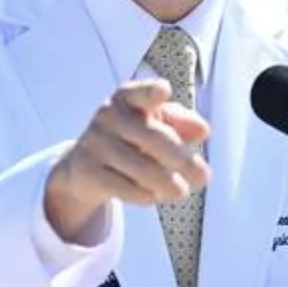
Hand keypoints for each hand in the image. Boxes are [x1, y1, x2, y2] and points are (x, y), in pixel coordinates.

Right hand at [45, 79, 210, 242]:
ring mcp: (95, 142)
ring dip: (166, 183)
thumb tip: (202, 130)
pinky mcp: (86, 169)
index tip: (163, 91)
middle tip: (203, 177)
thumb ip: (180, 122)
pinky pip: (123, 187)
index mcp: (127, 98)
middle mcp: (108, 115)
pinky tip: (154, 196)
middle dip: (182, 160)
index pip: (139, 92)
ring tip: (181, 192)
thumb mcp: (155, 124)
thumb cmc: (131, 139)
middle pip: (153, 138)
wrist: (84, 167)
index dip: (150, 91)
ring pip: (141, 167)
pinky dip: (144, 195)